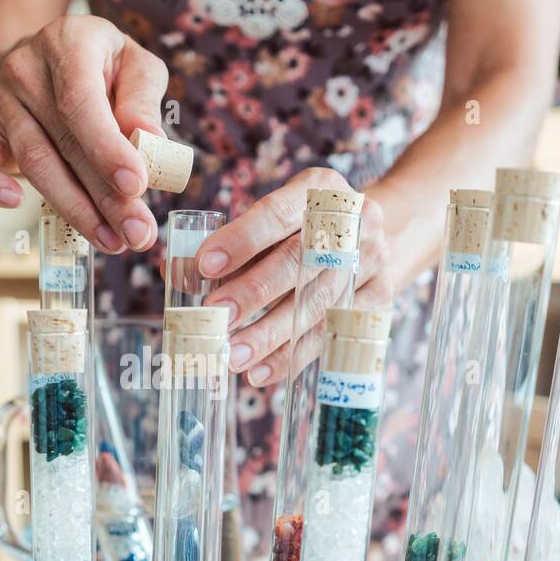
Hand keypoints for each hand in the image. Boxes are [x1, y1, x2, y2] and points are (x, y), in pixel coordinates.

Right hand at [0, 15, 168, 254]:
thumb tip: (149, 139)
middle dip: (104, 196)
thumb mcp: (133, 65)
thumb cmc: (100, 67)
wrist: (39, 57)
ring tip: (111, 240)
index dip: (107, 147)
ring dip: (74, 208)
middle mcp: (27, 69)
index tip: (135, 185)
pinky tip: (15, 203)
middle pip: (63, 142)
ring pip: (34, 162)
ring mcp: (1, 101)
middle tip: (137, 233)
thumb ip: (142, 99)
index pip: (82, 101)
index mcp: (69, 42)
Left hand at [197, 168, 396, 386]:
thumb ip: (232, 244)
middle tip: (217, 317)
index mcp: (321, 188)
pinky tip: (260, 372)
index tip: (205, 265)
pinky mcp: (381, 296)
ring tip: (233, 356)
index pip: (278, 213)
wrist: (382, 232)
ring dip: (270, 335)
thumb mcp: (279, 219)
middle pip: (299, 261)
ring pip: (316, 304)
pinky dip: (293, 357)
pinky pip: (332, 334)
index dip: (241, 240)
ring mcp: (372, 259)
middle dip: (253, 292)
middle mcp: (353, 220)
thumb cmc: (309, 227)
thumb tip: (177, 274)